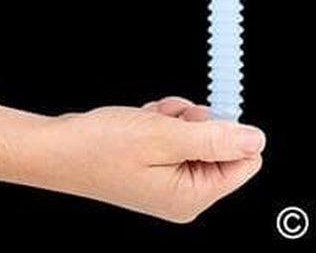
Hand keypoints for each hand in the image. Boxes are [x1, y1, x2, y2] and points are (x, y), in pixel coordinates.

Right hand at [16, 96, 265, 221]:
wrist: (59, 148)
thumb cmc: (103, 147)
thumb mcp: (166, 137)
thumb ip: (216, 139)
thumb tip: (256, 140)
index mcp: (191, 197)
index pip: (244, 162)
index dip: (227, 132)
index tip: (197, 122)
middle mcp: (183, 195)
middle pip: (221, 144)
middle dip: (197, 122)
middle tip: (168, 121)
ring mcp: (168, 182)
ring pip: (198, 133)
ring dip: (178, 117)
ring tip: (150, 122)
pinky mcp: (156, 167)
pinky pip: (177, 133)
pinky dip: (163, 120)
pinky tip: (141, 123)